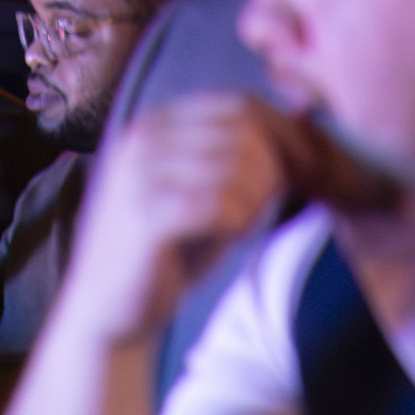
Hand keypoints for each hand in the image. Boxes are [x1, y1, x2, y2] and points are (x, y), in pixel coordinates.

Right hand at [52, 91, 292, 346]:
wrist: (110, 309)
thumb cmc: (166, 250)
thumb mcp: (200, 188)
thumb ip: (235, 153)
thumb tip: (301, 123)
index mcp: (154, 124)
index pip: (239, 105)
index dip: (284, 136)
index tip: (303, 170)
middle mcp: (142, 139)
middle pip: (244, 133)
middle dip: (272, 171)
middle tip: (265, 208)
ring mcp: (140, 175)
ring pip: (237, 167)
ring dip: (256, 201)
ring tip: (241, 225)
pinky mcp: (146, 215)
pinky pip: (221, 205)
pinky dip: (239, 222)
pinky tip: (230, 237)